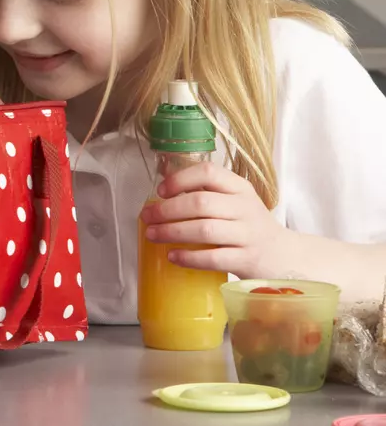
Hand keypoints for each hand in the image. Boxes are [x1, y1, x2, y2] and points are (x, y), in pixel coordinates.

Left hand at [139, 162, 299, 279]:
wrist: (284, 257)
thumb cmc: (248, 226)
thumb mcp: (234, 202)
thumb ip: (207, 193)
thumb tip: (162, 190)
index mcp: (240, 188)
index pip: (209, 172)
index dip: (181, 179)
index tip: (161, 191)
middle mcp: (246, 208)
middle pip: (201, 203)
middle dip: (168, 210)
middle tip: (146, 217)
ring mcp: (248, 235)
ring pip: (205, 230)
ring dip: (173, 232)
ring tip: (153, 235)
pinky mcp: (247, 260)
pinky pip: (213, 258)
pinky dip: (189, 257)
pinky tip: (173, 256)